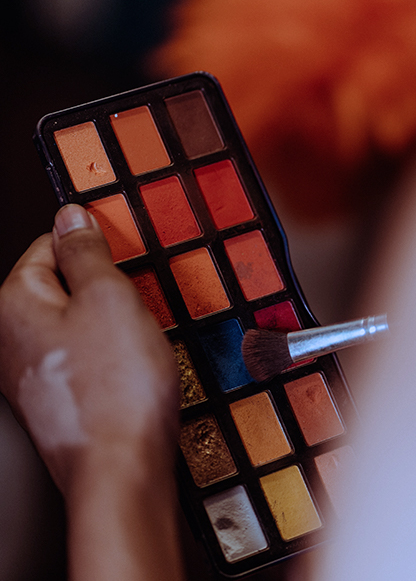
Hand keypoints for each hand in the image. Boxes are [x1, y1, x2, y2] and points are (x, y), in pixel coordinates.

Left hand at [0, 203, 178, 494]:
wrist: (122, 468)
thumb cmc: (113, 389)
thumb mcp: (109, 294)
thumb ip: (86, 249)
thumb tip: (71, 216)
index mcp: (14, 303)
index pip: (50, 244)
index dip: (94, 247)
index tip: (122, 259)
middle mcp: (10, 337)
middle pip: (65, 283)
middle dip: (106, 288)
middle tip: (133, 306)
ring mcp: (31, 371)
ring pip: (80, 319)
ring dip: (113, 321)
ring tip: (135, 342)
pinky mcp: (56, 396)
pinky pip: (85, 353)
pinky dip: (111, 352)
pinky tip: (130, 368)